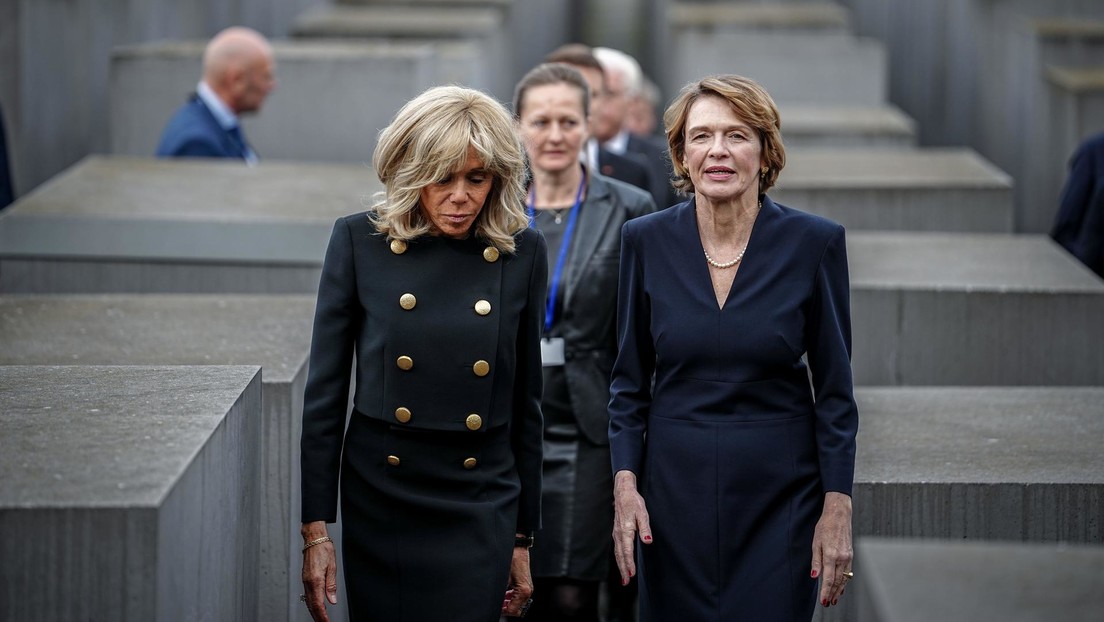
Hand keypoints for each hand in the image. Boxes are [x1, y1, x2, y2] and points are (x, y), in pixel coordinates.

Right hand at [301, 521, 337, 621]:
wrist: (314, 539)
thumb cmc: (324, 549)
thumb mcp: (332, 566)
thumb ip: (331, 585)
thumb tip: (332, 600)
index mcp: (315, 580)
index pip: (318, 604)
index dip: (322, 616)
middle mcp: (308, 582)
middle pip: (311, 605)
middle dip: (317, 617)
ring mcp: (305, 581)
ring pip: (308, 601)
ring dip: (314, 612)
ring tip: (320, 619)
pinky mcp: (305, 578)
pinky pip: (307, 595)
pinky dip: (311, 604)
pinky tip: (315, 606)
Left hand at [501, 544, 533, 616]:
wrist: (517, 548)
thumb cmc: (511, 559)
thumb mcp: (503, 578)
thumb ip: (501, 593)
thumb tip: (497, 601)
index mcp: (523, 590)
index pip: (514, 610)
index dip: (503, 610)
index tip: (496, 607)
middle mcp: (528, 590)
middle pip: (517, 609)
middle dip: (506, 608)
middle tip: (498, 603)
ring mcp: (528, 588)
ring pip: (518, 604)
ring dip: (509, 603)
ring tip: (500, 598)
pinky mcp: (525, 584)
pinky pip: (519, 596)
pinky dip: (511, 597)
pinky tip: (505, 593)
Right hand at [612, 470, 651, 585]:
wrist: (622, 492)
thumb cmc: (634, 502)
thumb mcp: (643, 513)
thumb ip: (645, 528)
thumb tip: (648, 541)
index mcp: (625, 530)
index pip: (627, 551)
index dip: (629, 563)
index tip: (631, 574)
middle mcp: (618, 534)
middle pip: (620, 555)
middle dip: (623, 569)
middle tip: (626, 582)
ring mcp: (616, 533)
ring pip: (617, 553)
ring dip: (620, 565)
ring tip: (624, 578)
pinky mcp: (617, 532)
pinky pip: (617, 548)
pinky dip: (619, 557)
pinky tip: (622, 562)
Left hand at [811, 492, 852, 607]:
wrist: (839, 515)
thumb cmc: (825, 526)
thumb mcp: (815, 542)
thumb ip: (816, 561)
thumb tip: (814, 575)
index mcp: (831, 555)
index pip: (828, 578)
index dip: (826, 591)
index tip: (824, 600)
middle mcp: (842, 557)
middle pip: (838, 581)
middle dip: (833, 593)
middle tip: (828, 603)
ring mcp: (848, 557)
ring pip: (844, 578)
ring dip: (840, 590)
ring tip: (835, 598)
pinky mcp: (851, 555)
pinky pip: (849, 572)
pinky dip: (845, 581)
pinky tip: (842, 586)